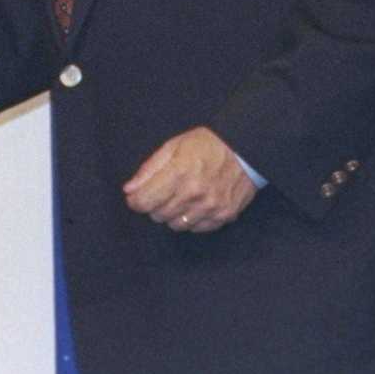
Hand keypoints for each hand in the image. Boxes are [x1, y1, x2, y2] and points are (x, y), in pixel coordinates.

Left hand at [121, 126, 256, 232]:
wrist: (245, 149)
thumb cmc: (206, 144)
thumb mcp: (174, 146)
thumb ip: (150, 169)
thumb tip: (129, 190)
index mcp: (179, 172)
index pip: (145, 201)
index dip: (135, 201)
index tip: (135, 198)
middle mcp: (194, 194)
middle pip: (158, 215)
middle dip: (154, 205)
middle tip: (161, 193)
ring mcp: (210, 207)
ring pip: (176, 225)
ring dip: (172, 214)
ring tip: (179, 198)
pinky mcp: (224, 216)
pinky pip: (196, 229)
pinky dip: (191, 220)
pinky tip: (194, 205)